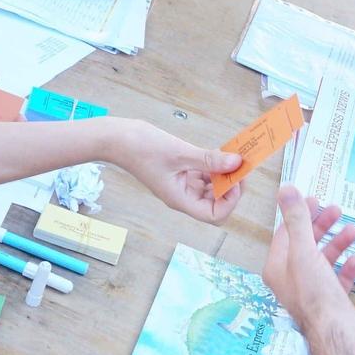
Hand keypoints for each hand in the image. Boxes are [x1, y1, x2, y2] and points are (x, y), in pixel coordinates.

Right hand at [112, 118, 241, 222]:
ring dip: (223, 175)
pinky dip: (213, 166)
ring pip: (210, 188)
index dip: (230, 201)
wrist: (116, 139)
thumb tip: (236, 163)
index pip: (214, 215)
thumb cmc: (141, 148)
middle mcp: (182, 196)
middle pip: (215, 203)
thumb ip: (209, 160)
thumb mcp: (179, 153)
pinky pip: (202, 175)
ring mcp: (180, 185)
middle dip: (230, 186)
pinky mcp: (179, 173)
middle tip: (239, 165)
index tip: (236, 178)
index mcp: (180, 199)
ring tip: (231, 156)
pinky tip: (217, 153)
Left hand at [262, 184, 354, 328]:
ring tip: (354, 230)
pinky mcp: (329, 302)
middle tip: (337, 210)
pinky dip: (346, 267)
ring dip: (338, 243)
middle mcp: (290, 279)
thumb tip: (286, 189)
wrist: (336, 334)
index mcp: (277, 268)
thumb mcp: (303, 251)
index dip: (299, 214)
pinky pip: (337, 279)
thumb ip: (296, 219)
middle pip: (305, 244)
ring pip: (323, 260)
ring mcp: (311, 292)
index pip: (285, 233)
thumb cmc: (315, 294)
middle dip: (321, 226)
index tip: (316, 199)